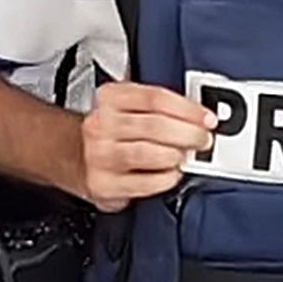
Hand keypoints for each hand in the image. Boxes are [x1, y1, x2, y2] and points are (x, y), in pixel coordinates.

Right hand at [79, 82, 215, 211]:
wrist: (75, 155)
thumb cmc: (112, 130)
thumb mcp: (128, 104)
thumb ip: (158, 103)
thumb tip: (199, 112)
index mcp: (111, 97)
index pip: (156, 98)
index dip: (188, 109)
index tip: (207, 119)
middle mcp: (101, 124)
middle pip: (155, 126)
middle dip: (188, 134)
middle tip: (203, 140)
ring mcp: (100, 155)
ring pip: (149, 154)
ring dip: (176, 155)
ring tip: (185, 156)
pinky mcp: (103, 184)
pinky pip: (144, 183)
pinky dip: (165, 179)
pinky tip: (171, 174)